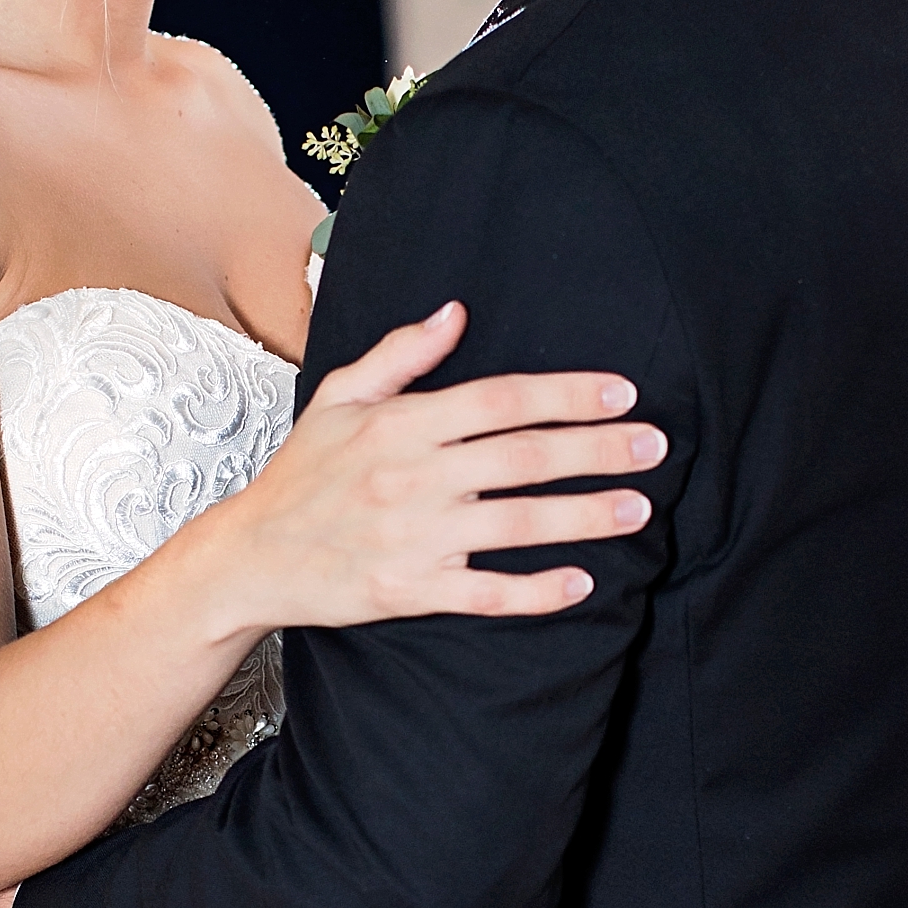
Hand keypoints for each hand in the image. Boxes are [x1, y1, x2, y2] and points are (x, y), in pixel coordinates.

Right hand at [270, 298, 666, 633]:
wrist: (252, 557)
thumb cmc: (302, 474)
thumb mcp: (340, 396)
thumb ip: (401, 354)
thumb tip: (456, 314)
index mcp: (404, 422)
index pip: (502, 399)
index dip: (566, 395)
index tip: (620, 393)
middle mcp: (416, 476)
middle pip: (524, 456)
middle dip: (596, 449)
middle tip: (655, 445)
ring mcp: (416, 537)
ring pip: (517, 523)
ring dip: (584, 515)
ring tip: (638, 507)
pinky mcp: (411, 591)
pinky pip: (486, 592)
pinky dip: (535, 591)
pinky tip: (581, 583)